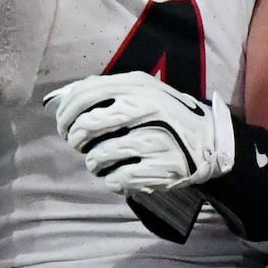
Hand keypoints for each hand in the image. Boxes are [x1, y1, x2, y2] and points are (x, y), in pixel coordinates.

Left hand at [46, 72, 230, 193]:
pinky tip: (119, 176)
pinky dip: (112, 181)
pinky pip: (117, 179)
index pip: (85, 94)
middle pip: (87, 126)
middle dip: (76, 139)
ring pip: (98, 156)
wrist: (210, 141)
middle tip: (79, 144)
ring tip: (101, 162)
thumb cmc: (165, 114)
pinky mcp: (160, 169)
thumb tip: (57, 98)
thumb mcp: (140, 91)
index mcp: (137, 86)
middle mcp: (146, 109)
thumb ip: (102, 91)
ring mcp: (154, 140)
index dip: (65, 112)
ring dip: (93, 163)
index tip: (62, 125)